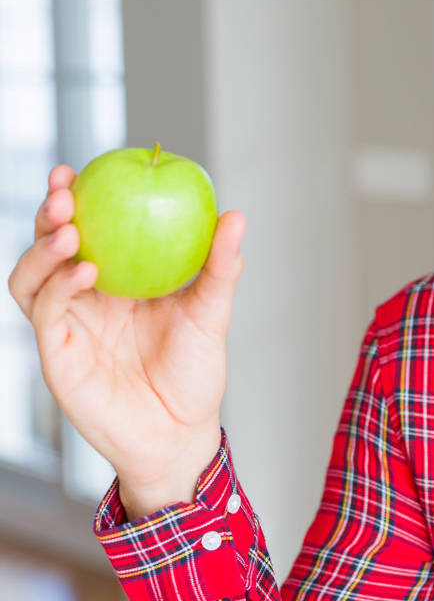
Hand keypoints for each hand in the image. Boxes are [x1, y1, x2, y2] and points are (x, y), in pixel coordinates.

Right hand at [7, 164, 245, 517]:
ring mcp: (67, 325)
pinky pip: (45, 312)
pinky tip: (87, 271)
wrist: (181, 433)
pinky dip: (58, 286)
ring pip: (31, 276)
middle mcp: (85, 298)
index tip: (85, 167)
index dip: (78, 198)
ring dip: (43, 248)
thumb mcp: (212, 313)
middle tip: (68, 190)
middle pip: (49, 245)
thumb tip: (235, 215)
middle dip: (50, 213)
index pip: (90, 230)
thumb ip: (220, 267)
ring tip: (71, 229)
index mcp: (118, 281)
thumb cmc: (196, 373)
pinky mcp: (57, 354)